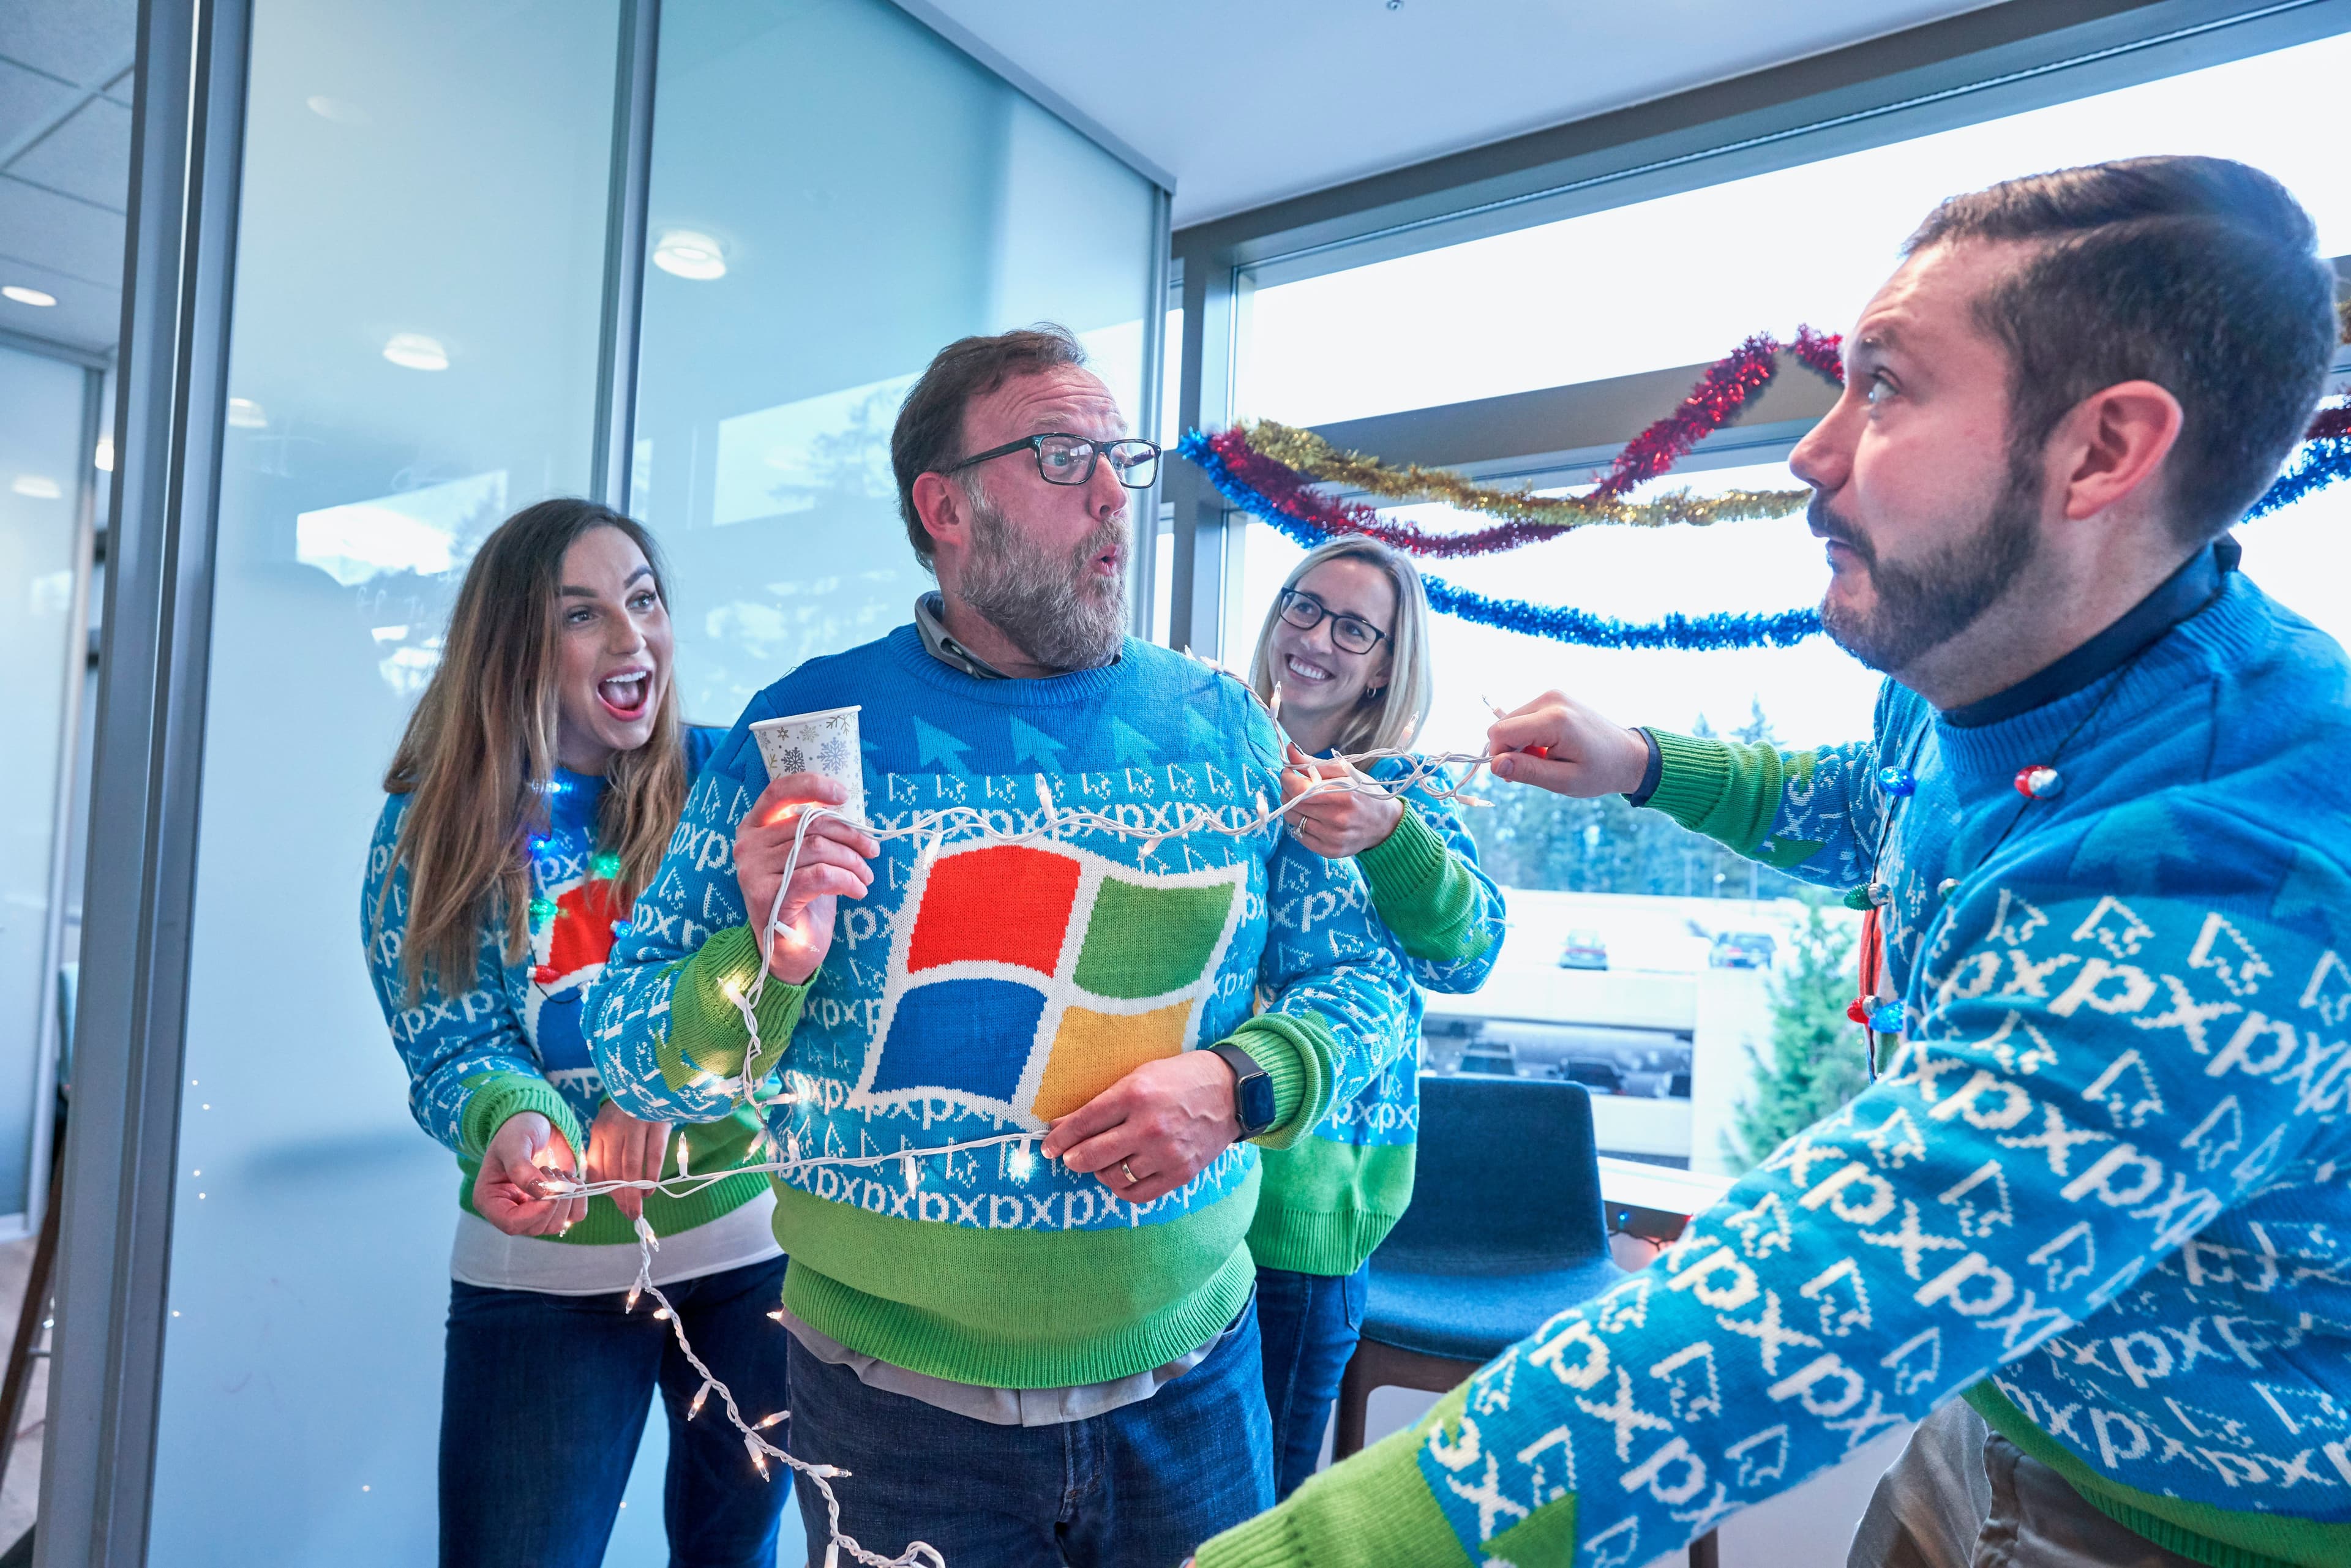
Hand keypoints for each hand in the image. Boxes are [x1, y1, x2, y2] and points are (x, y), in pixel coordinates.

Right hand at [473, 1112, 584, 1235]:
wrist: (537, 1125)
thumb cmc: (517, 1131)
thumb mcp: (513, 1143)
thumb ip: (520, 1167)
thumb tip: (540, 1192)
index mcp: (490, 1200)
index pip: (510, 1224)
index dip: (534, 1213)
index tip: (551, 1191)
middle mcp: (511, 1211)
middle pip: (536, 1228)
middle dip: (552, 1200)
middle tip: (551, 1170)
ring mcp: (534, 1211)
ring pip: (556, 1225)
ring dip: (565, 1197)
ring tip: (558, 1171)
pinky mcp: (555, 1207)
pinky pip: (574, 1216)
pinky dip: (579, 1198)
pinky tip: (571, 1178)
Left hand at [585, 1099, 670, 1221]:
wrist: (652, 1079)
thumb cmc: (631, 1109)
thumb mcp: (612, 1125)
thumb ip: (606, 1151)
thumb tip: (606, 1185)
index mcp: (600, 1130)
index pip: (598, 1166)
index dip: (605, 1188)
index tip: (615, 1203)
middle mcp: (615, 1127)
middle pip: (614, 1169)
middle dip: (621, 1196)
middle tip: (629, 1214)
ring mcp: (636, 1124)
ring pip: (632, 1165)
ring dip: (634, 1191)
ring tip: (637, 1208)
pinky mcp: (657, 1123)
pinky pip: (654, 1153)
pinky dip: (652, 1174)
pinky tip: (651, 1188)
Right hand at [734, 772, 880, 983]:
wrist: (789, 950)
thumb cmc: (802, 897)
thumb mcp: (807, 856)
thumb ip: (815, 830)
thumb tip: (849, 810)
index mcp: (754, 828)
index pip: (779, 792)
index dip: (813, 786)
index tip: (844, 794)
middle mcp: (747, 846)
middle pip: (811, 823)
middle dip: (850, 836)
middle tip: (872, 851)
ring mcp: (753, 872)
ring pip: (819, 848)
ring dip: (853, 861)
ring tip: (865, 876)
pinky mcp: (768, 897)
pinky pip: (820, 875)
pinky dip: (847, 880)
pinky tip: (857, 891)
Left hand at [1041, 1052, 1240, 1203]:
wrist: (1231, 1091)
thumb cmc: (1180, 1078)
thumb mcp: (1139, 1076)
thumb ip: (1103, 1102)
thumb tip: (1063, 1125)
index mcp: (1135, 1094)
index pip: (1084, 1123)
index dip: (1060, 1139)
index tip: (1048, 1147)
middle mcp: (1149, 1126)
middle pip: (1093, 1155)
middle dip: (1073, 1159)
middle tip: (1069, 1159)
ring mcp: (1166, 1153)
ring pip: (1114, 1177)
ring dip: (1100, 1172)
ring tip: (1102, 1163)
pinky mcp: (1181, 1173)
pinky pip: (1139, 1193)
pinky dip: (1123, 1188)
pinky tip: (1121, 1177)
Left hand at [1280, 744, 1403, 858]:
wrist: (1385, 824)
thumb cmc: (1365, 793)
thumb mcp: (1345, 772)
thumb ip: (1314, 763)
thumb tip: (1290, 749)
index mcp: (1343, 795)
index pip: (1299, 789)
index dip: (1287, 779)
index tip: (1288, 772)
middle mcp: (1337, 819)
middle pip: (1293, 804)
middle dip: (1288, 791)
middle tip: (1296, 785)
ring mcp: (1333, 837)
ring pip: (1293, 820)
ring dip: (1293, 808)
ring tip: (1305, 801)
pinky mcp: (1329, 851)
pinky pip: (1299, 836)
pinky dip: (1300, 824)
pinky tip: (1311, 817)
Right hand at [1485, 690, 1650, 796]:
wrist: (1628, 755)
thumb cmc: (1600, 772)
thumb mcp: (1563, 781)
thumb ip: (1527, 771)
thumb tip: (1494, 765)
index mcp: (1554, 719)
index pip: (1501, 732)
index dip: (1499, 756)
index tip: (1515, 776)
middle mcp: (1551, 699)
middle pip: (1503, 724)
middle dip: (1511, 750)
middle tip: (1535, 769)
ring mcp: (1553, 694)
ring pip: (1512, 721)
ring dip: (1520, 743)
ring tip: (1546, 758)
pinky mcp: (1554, 696)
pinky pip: (1525, 716)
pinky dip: (1529, 734)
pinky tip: (1549, 747)